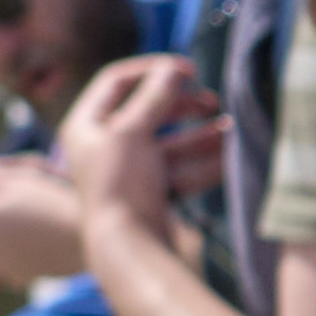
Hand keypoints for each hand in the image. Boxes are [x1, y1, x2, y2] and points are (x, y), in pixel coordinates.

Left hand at [62, 53, 219, 225]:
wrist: (128, 246)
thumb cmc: (121, 185)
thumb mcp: (133, 131)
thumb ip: (154, 97)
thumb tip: (172, 69)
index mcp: (85, 125)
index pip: (117, 80)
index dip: (152, 69)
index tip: (187, 70)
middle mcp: (103, 145)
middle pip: (146, 110)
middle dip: (182, 103)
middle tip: (211, 100)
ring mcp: (127, 170)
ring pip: (168, 140)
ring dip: (199, 132)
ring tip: (230, 126)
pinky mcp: (148, 192)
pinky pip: (177, 167)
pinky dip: (202, 158)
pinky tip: (228, 151)